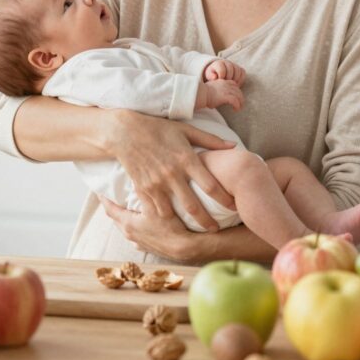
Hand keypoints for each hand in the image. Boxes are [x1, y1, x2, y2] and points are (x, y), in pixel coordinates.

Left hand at [100, 197, 205, 262]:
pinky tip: (142, 223)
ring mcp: (138, 242)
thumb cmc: (170, 227)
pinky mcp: (148, 247)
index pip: (110, 209)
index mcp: (128, 223)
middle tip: (113, 196)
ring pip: (126, 227)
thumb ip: (144, 190)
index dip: (104, 199)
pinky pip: (137, 235)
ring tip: (127, 207)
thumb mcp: (156, 205)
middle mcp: (130, 234)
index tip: (100, 190)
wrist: (185, 248)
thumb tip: (134, 176)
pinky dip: (136, 227)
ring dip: (125, 218)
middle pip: (116, 218)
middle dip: (114, 207)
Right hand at [108, 110, 236, 231]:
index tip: (234, 207)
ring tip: (195, 230)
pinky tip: (172, 223)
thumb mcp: (186, 130)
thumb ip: (210, 140)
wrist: (125, 132)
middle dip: (207, 221)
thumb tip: (234, 146)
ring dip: (184, 223)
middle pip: (194, 206)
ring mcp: (157, 183)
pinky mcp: (143, 189)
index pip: (211, 185)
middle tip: (216, 229)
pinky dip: (165, 218)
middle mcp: (173, 174)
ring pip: (174, 213)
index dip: (224, 199)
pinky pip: (156, 210)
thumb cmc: (158, 129)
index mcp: (186, 159)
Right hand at [199, 79, 243, 111]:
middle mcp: (226, 85)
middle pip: (238, 90)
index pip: (233, 84)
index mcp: (222, 82)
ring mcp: (227, 90)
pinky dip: (237, 106)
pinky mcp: (226, 96)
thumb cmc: (202, 93)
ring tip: (239, 108)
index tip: (235, 96)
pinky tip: (235, 109)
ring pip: (239, 95)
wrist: (200, 93)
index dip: (236, 90)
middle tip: (240, 104)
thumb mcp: (210, 89)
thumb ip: (216, 91)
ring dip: (240, 102)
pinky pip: (236, 101)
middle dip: (240, 97)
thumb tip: (216, 98)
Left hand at [204, 59, 245, 85]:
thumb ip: (211, 76)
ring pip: (238, 70)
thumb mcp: (209, 76)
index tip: (220, 81)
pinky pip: (243, 72)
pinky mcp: (239, 69)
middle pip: (231, 68)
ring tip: (231, 85)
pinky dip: (240, 79)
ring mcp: (234, 65)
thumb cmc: (213, 76)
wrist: (217, 74)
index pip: (222, 69)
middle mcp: (227, 62)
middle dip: (228, 78)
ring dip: (235, 79)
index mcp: (218, 63)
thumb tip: (214, 77)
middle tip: (226, 84)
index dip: (221, 76)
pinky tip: (236, 85)